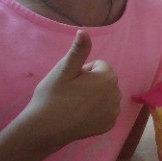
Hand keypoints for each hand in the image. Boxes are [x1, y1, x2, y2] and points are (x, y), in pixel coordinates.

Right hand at [23, 30, 120, 150]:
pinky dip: (95, 112)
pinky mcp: (109, 125)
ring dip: (94, 97)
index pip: (99, 65)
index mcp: (108, 77)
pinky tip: (79, 116)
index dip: (82, 71)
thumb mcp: (63, 69)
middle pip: (103, 81)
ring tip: (73, 104)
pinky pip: (105, 111)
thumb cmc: (52, 96)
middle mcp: (117, 94)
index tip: (70, 81)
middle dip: (90, 83)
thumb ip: (78, 50)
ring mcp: (114, 112)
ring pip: (105, 96)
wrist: (44, 129)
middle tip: (70, 93)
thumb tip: (85, 31)